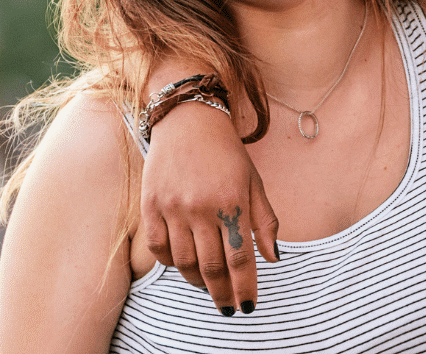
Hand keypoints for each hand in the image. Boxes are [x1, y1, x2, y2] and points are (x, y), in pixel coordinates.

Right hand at [140, 101, 279, 314]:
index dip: (245, 287)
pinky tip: (183, 263)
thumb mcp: (254, 182)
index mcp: (232, 201)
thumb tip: (274, 259)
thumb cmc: (227, 154)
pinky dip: (171, 263)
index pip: (241, 257)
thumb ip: (265, 221)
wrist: (189, 119)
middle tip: (228, 307)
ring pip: (184, 262)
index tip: (248, 306)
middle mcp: (202, 207)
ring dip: (198, 281)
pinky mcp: (150, 205)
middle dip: (222, 293)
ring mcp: (173, 207)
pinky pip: (158, 248)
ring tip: (208, 285)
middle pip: (212, 266)